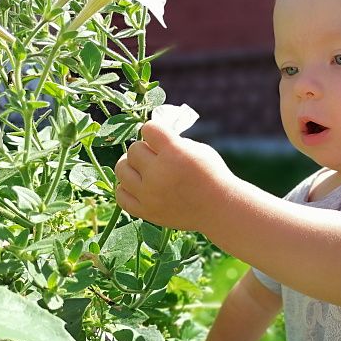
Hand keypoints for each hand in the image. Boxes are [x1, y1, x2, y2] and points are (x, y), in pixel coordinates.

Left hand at [114, 121, 234, 229]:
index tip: (160, 138)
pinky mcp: (146, 211)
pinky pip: (121, 194)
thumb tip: (149, 136)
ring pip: (121, 169)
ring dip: (132, 166)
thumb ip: (173, 141)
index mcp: (174, 153)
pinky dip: (127, 188)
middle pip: (133, 149)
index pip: (148, 129)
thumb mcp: (198, 149)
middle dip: (145, 149)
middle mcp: (158, 173)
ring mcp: (149, 194)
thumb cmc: (211, 175)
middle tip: (156, 157)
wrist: (219, 209)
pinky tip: (140, 186)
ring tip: (145, 170)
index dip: (154, 131)